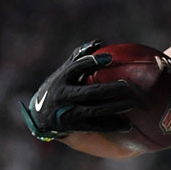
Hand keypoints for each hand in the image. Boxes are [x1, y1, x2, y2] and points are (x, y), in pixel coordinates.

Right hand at [21, 40, 139, 140]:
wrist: (40, 116)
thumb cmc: (57, 88)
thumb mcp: (63, 72)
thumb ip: (79, 57)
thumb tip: (99, 42)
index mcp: (61, 78)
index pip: (76, 67)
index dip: (92, 62)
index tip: (109, 58)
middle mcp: (63, 95)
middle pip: (90, 92)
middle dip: (110, 89)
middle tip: (127, 86)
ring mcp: (68, 112)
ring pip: (94, 110)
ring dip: (113, 107)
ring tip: (130, 103)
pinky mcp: (74, 127)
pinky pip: (94, 126)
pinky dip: (110, 126)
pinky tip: (126, 126)